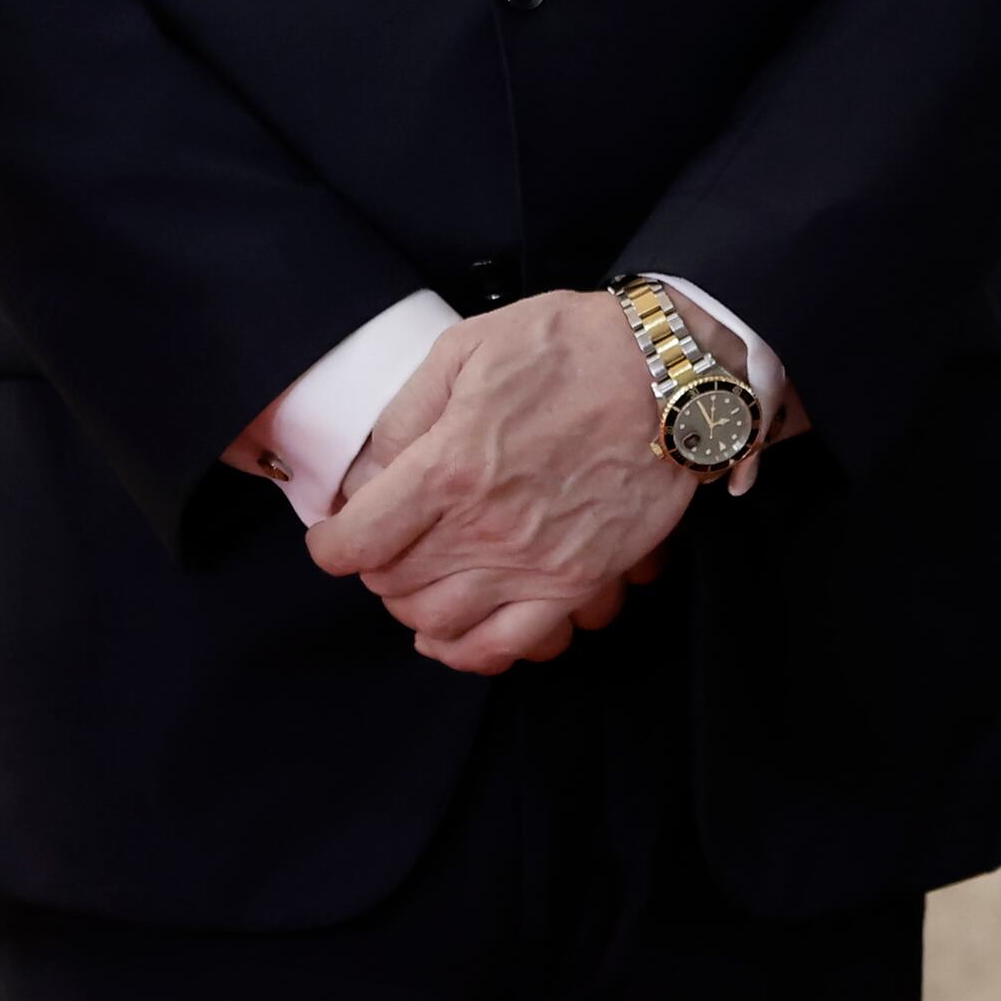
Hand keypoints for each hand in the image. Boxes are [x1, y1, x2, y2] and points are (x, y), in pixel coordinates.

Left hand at [308, 288, 693, 673]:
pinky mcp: (579, 583)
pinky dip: (467, 652)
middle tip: (382, 545)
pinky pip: (510, 646)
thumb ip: (406, 417)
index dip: (331, 544)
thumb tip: (370, 474)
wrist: (669, 374)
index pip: (356, 541)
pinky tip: (449, 636)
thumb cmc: (568, 349)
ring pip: (439, 622)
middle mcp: (485, 529)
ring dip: (412, 607)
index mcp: (447, 468)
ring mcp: (534, 564)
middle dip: (374, 568)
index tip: (333, 536)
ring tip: (415, 580)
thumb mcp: (464, 351)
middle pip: (393, 584)